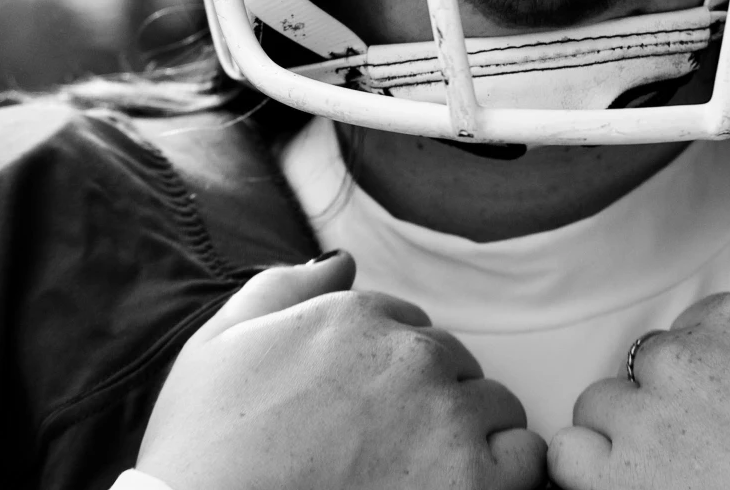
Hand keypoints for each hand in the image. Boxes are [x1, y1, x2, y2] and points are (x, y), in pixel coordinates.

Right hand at [136, 250, 546, 489]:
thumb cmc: (203, 452)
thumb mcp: (218, 345)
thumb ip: (285, 289)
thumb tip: (340, 261)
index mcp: (360, 317)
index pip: (408, 330)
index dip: (384, 377)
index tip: (359, 415)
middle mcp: (413, 356)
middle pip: (453, 366)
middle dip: (428, 401)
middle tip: (384, 451)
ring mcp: (448, 418)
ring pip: (495, 408)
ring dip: (471, 435)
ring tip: (422, 474)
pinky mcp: (473, 483)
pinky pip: (525, 461)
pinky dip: (505, 476)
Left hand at [549, 193, 729, 489]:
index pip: (692, 330)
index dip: (718, 376)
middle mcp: (682, 360)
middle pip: (645, 367)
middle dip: (674, 403)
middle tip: (721, 448)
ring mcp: (645, 421)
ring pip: (601, 409)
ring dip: (630, 436)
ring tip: (681, 471)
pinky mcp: (617, 482)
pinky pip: (569, 457)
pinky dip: (592, 472)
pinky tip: (638, 485)